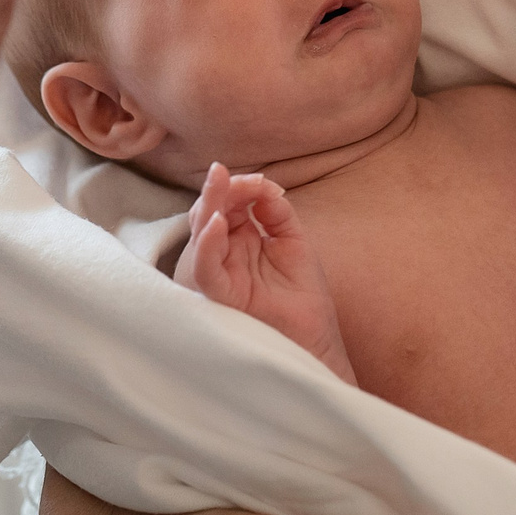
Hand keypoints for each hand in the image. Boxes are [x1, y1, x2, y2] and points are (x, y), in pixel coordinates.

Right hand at [176, 164, 355, 383]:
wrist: (315, 342)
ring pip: (200, 236)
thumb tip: (261, 184)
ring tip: (218, 182)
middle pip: (207, 215)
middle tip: (221, 171)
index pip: (225, 205)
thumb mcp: (293, 241)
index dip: (236, 187)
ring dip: (208, 206)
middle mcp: (221, 257)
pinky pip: (206, 269)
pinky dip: (208, 245)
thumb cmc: (302, 298)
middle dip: (215, 190)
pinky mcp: (219, 296)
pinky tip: (219, 223)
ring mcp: (217, 276)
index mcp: (236, 242)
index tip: (259, 181)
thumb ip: (276, 210)